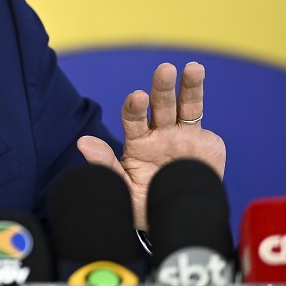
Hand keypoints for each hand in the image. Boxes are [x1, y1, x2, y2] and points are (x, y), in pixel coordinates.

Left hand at [77, 62, 225, 229]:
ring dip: (188, 85)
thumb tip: (82, 142)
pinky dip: (198, 96)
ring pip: (184, 106)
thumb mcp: (123, 190)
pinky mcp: (204, 142)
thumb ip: (105, 165)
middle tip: (164, 70)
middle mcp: (159, 133)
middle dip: (162, 88)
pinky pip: (201, 121)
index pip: (133, 119)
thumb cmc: (144, 204)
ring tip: (192, 67)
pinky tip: (197, 73)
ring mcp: (182, 135)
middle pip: (160, 105)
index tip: (137, 97)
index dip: (135, 108)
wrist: (177, 218)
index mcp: (138, 143)